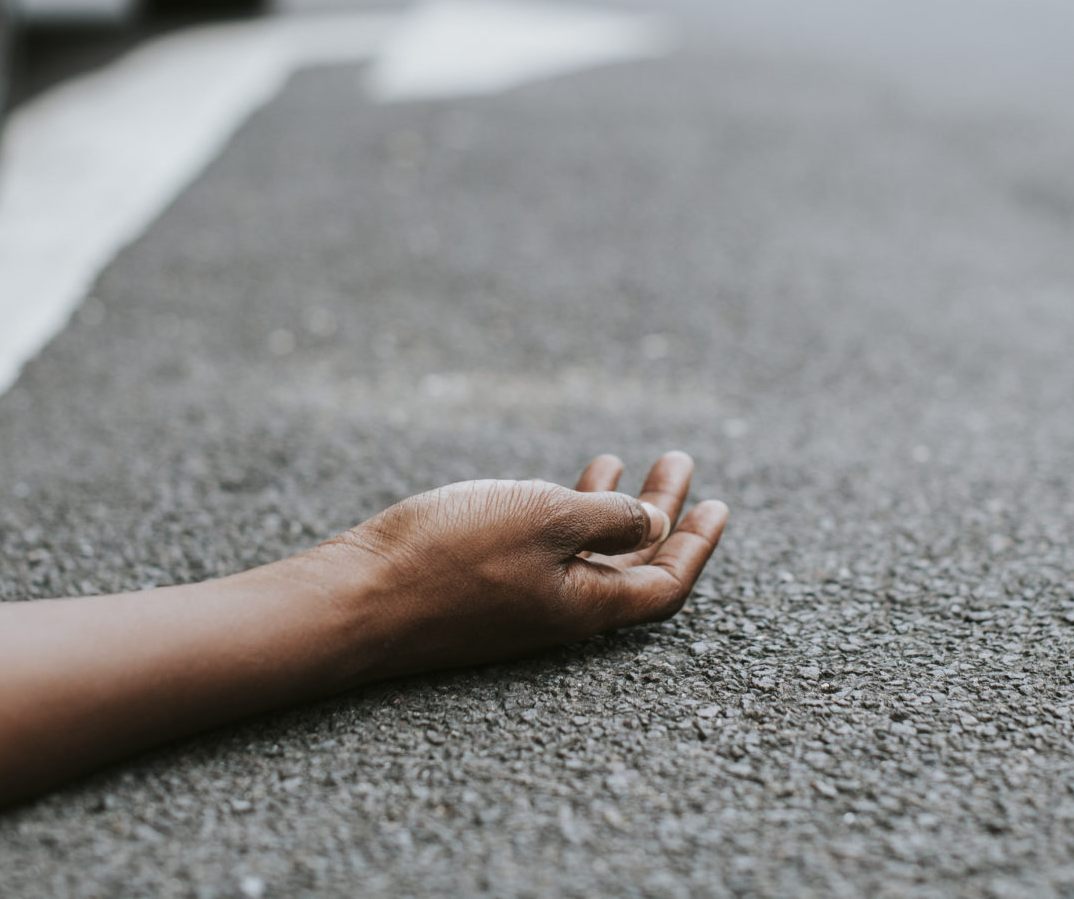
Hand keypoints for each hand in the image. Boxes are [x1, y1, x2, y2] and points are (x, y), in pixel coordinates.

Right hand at [301, 452, 727, 681]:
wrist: (356, 598)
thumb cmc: (450, 555)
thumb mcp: (545, 518)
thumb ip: (608, 519)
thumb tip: (654, 525)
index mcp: (586, 604)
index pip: (665, 583)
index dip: (697, 546)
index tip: (718, 506)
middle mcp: (559, 610)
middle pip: (632, 564)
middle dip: (661, 512)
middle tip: (679, 465)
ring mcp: (519, 601)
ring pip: (586, 553)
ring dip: (613, 507)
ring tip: (627, 462)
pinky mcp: (481, 586)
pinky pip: (545, 550)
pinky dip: (565, 512)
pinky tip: (559, 483)